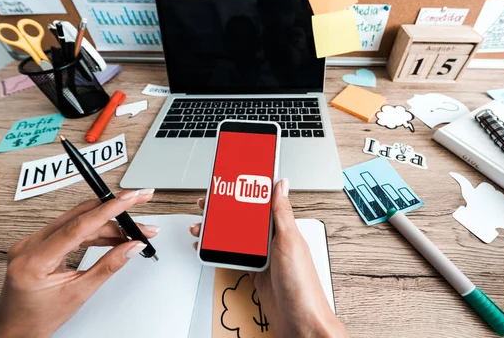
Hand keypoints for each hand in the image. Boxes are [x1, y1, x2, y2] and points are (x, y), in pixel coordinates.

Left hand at [0, 189, 158, 337]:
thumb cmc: (38, 318)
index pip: (78, 225)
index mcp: (35, 260)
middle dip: (114, 211)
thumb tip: (131, 247)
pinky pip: (71, 230)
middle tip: (139, 204)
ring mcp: (32, 242)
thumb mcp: (78, 293)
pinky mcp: (39, 244)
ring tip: (133, 231)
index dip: (109, 209)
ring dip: (108, 224)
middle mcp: (29, 245)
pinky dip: (94, 231)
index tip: (130, 199)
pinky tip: (114, 235)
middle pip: (81, 218)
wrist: (15, 329)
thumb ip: (108, 266)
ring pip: (78, 222)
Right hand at [190, 179, 347, 336]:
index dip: (244, 191)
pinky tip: (210, 247)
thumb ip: (282, 213)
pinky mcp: (255, 273)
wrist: (300, 322)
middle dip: (224, 211)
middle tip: (206, 205)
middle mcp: (274, 241)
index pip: (261, 203)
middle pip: (243, 219)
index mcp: (283, 228)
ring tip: (201, 227)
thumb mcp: (290, 241)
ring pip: (236, 237)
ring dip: (217, 231)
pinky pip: (234, 257)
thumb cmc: (302, 285)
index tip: (229, 181)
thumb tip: (281, 183)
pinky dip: (220, 252)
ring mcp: (264, 257)